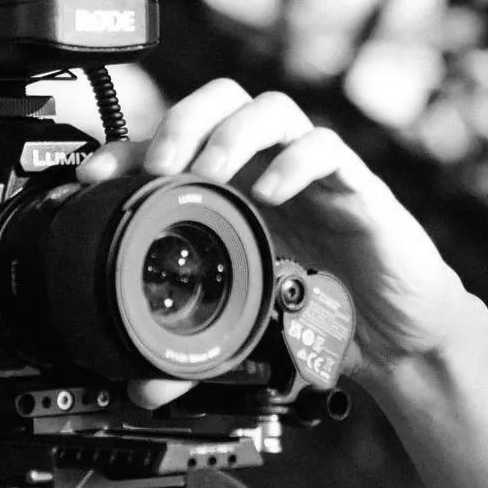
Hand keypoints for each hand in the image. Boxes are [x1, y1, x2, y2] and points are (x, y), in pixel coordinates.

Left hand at [76, 77, 471, 397]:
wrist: (395, 337)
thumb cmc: (319, 313)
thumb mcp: (244, 332)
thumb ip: (192, 357)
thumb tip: (142, 387)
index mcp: (229, 192)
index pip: (171, 146)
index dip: (128, 150)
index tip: (93, 177)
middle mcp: (266, 169)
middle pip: (218, 99)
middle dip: (181, 122)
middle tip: (160, 166)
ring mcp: (311, 172)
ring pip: (271, 109)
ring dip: (232, 134)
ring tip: (212, 171)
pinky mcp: (358, 188)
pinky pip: (327, 150)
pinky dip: (296, 161)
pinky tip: (271, 191)